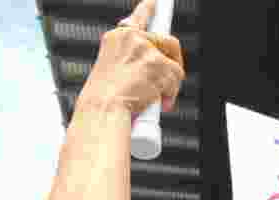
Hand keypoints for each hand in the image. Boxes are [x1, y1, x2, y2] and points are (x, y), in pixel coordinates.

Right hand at [77, 0, 184, 116]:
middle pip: (168, 42)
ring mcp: (144, 49)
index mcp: (117, 38)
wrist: (102, 110)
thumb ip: (131, 62)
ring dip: (170, 85)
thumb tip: (155, 69)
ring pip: (173, 65)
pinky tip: (160, 103)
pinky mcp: (156, 63)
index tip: (155, 2)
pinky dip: (172, 94)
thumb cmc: (104, 99)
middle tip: (171, 80)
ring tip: (157, 98)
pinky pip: (176, 78)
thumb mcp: (111, 71)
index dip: (148, 10)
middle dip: (173, 63)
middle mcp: (131, 38)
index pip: (137, 19)